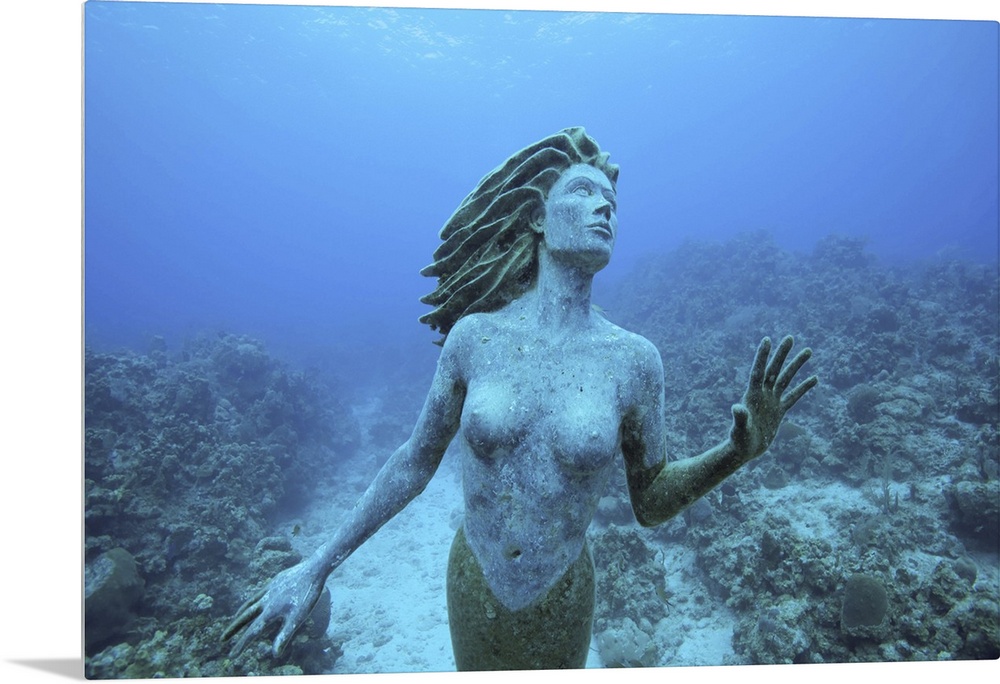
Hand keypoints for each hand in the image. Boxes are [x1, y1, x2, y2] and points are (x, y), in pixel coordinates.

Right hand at [222, 560, 325, 658]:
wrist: (313, 569)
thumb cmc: (308, 595)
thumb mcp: (298, 617)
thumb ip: (285, 634)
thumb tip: (275, 654)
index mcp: (271, 611)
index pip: (253, 632)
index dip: (242, 644)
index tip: (232, 655)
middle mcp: (266, 601)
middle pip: (245, 618)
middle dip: (233, 630)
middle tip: (222, 640)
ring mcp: (268, 590)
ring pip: (249, 604)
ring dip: (240, 615)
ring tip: (233, 621)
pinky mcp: (273, 582)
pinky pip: (257, 594)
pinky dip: (251, 601)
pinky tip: (253, 602)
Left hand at [730, 335, 816, 462]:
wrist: (745, 451)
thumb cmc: (740, 440)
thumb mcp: (740, 429)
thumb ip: (740, 418)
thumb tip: (737, 408)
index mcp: (752, 395)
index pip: (758, 371)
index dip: (762, 356)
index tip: (767, 339)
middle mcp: (762, 394)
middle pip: (774, 369)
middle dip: (782, 354)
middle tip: (790, 337)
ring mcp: (772, 401)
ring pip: (786, 379)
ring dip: (796, 365)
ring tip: (808, 350)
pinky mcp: (779, 411)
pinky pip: (793, 396)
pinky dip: (804, 387)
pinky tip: (814, 378)